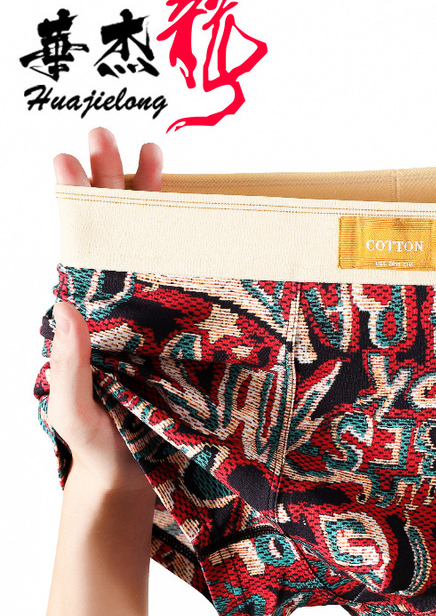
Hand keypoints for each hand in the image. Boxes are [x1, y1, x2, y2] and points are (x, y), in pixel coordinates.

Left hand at [49, 127, 162, 493]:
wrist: (135, 479)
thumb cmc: (102, 449)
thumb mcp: (78, 411)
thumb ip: (72, 364)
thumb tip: (63, 299)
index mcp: (89, 321)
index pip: (80, 250)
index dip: (76, 206)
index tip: (71, 160)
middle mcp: (119, 311)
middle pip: (113, 236)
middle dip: (111, 184)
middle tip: (108, 136)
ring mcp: (153, 320)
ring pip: (150, 250)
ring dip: (149, 203)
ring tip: (153, 157)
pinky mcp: (185, 336)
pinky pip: (187, 284)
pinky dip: (190, 248)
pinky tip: (193, 221)